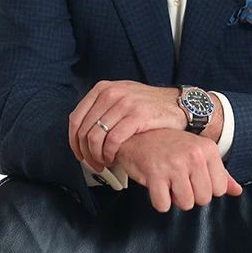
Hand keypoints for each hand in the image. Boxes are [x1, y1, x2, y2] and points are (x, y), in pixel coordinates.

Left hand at [68, 81, 185, 170]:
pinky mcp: (136, 115)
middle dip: (85, 152)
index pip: (76, 118)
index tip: (79, 154)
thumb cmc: (149, 105)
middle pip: (84, 130)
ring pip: (95, 137)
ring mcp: (124, 103)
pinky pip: (112, 141)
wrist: (177, 104)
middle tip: (93, 163)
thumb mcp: (122, 96)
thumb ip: (102, 108)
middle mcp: (111, 93)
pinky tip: (114, 159)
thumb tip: (82, 130)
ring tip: (104, 162)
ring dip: (97, 156)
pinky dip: (109, 154)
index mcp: (103, 88)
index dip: (74, 141)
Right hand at [116, 128, 242, 211]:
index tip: (192, 176)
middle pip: (203, 199)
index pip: (219, 189)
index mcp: (207, 149)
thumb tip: (238, 191)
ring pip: (185, 204)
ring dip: (174, 197)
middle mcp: (194, 155)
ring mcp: (174, 164)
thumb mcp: (197, 152)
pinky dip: (158, 200)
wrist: (137, 134)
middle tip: (177, 178)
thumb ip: (219, 173)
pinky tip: (156, 184)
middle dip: (189, 194)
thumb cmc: (168, 144)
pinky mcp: (155, 173)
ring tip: (167, 179)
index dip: (204, 188)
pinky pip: (164, 205)